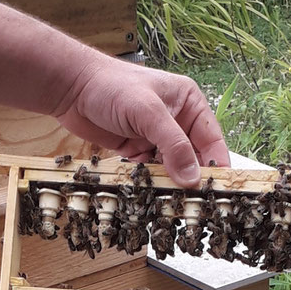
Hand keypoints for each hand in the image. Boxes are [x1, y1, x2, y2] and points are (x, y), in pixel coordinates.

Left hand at [53, 56, 230, 187]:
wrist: (71, 88)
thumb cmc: (111, 86)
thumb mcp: (148, 113)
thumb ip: (173, 145)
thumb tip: (192, 178)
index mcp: (188, 103)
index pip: (212, 139)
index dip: (216, 165)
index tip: (219, 189)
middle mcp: (176, 121)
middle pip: (193, 157)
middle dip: (192, 178)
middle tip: (194, 202)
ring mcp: (156, 137)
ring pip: (172, 167)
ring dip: (170, 183)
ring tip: (172, 201)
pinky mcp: (137, 150)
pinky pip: (151, 172)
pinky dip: (151, 183)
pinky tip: (150, 193)